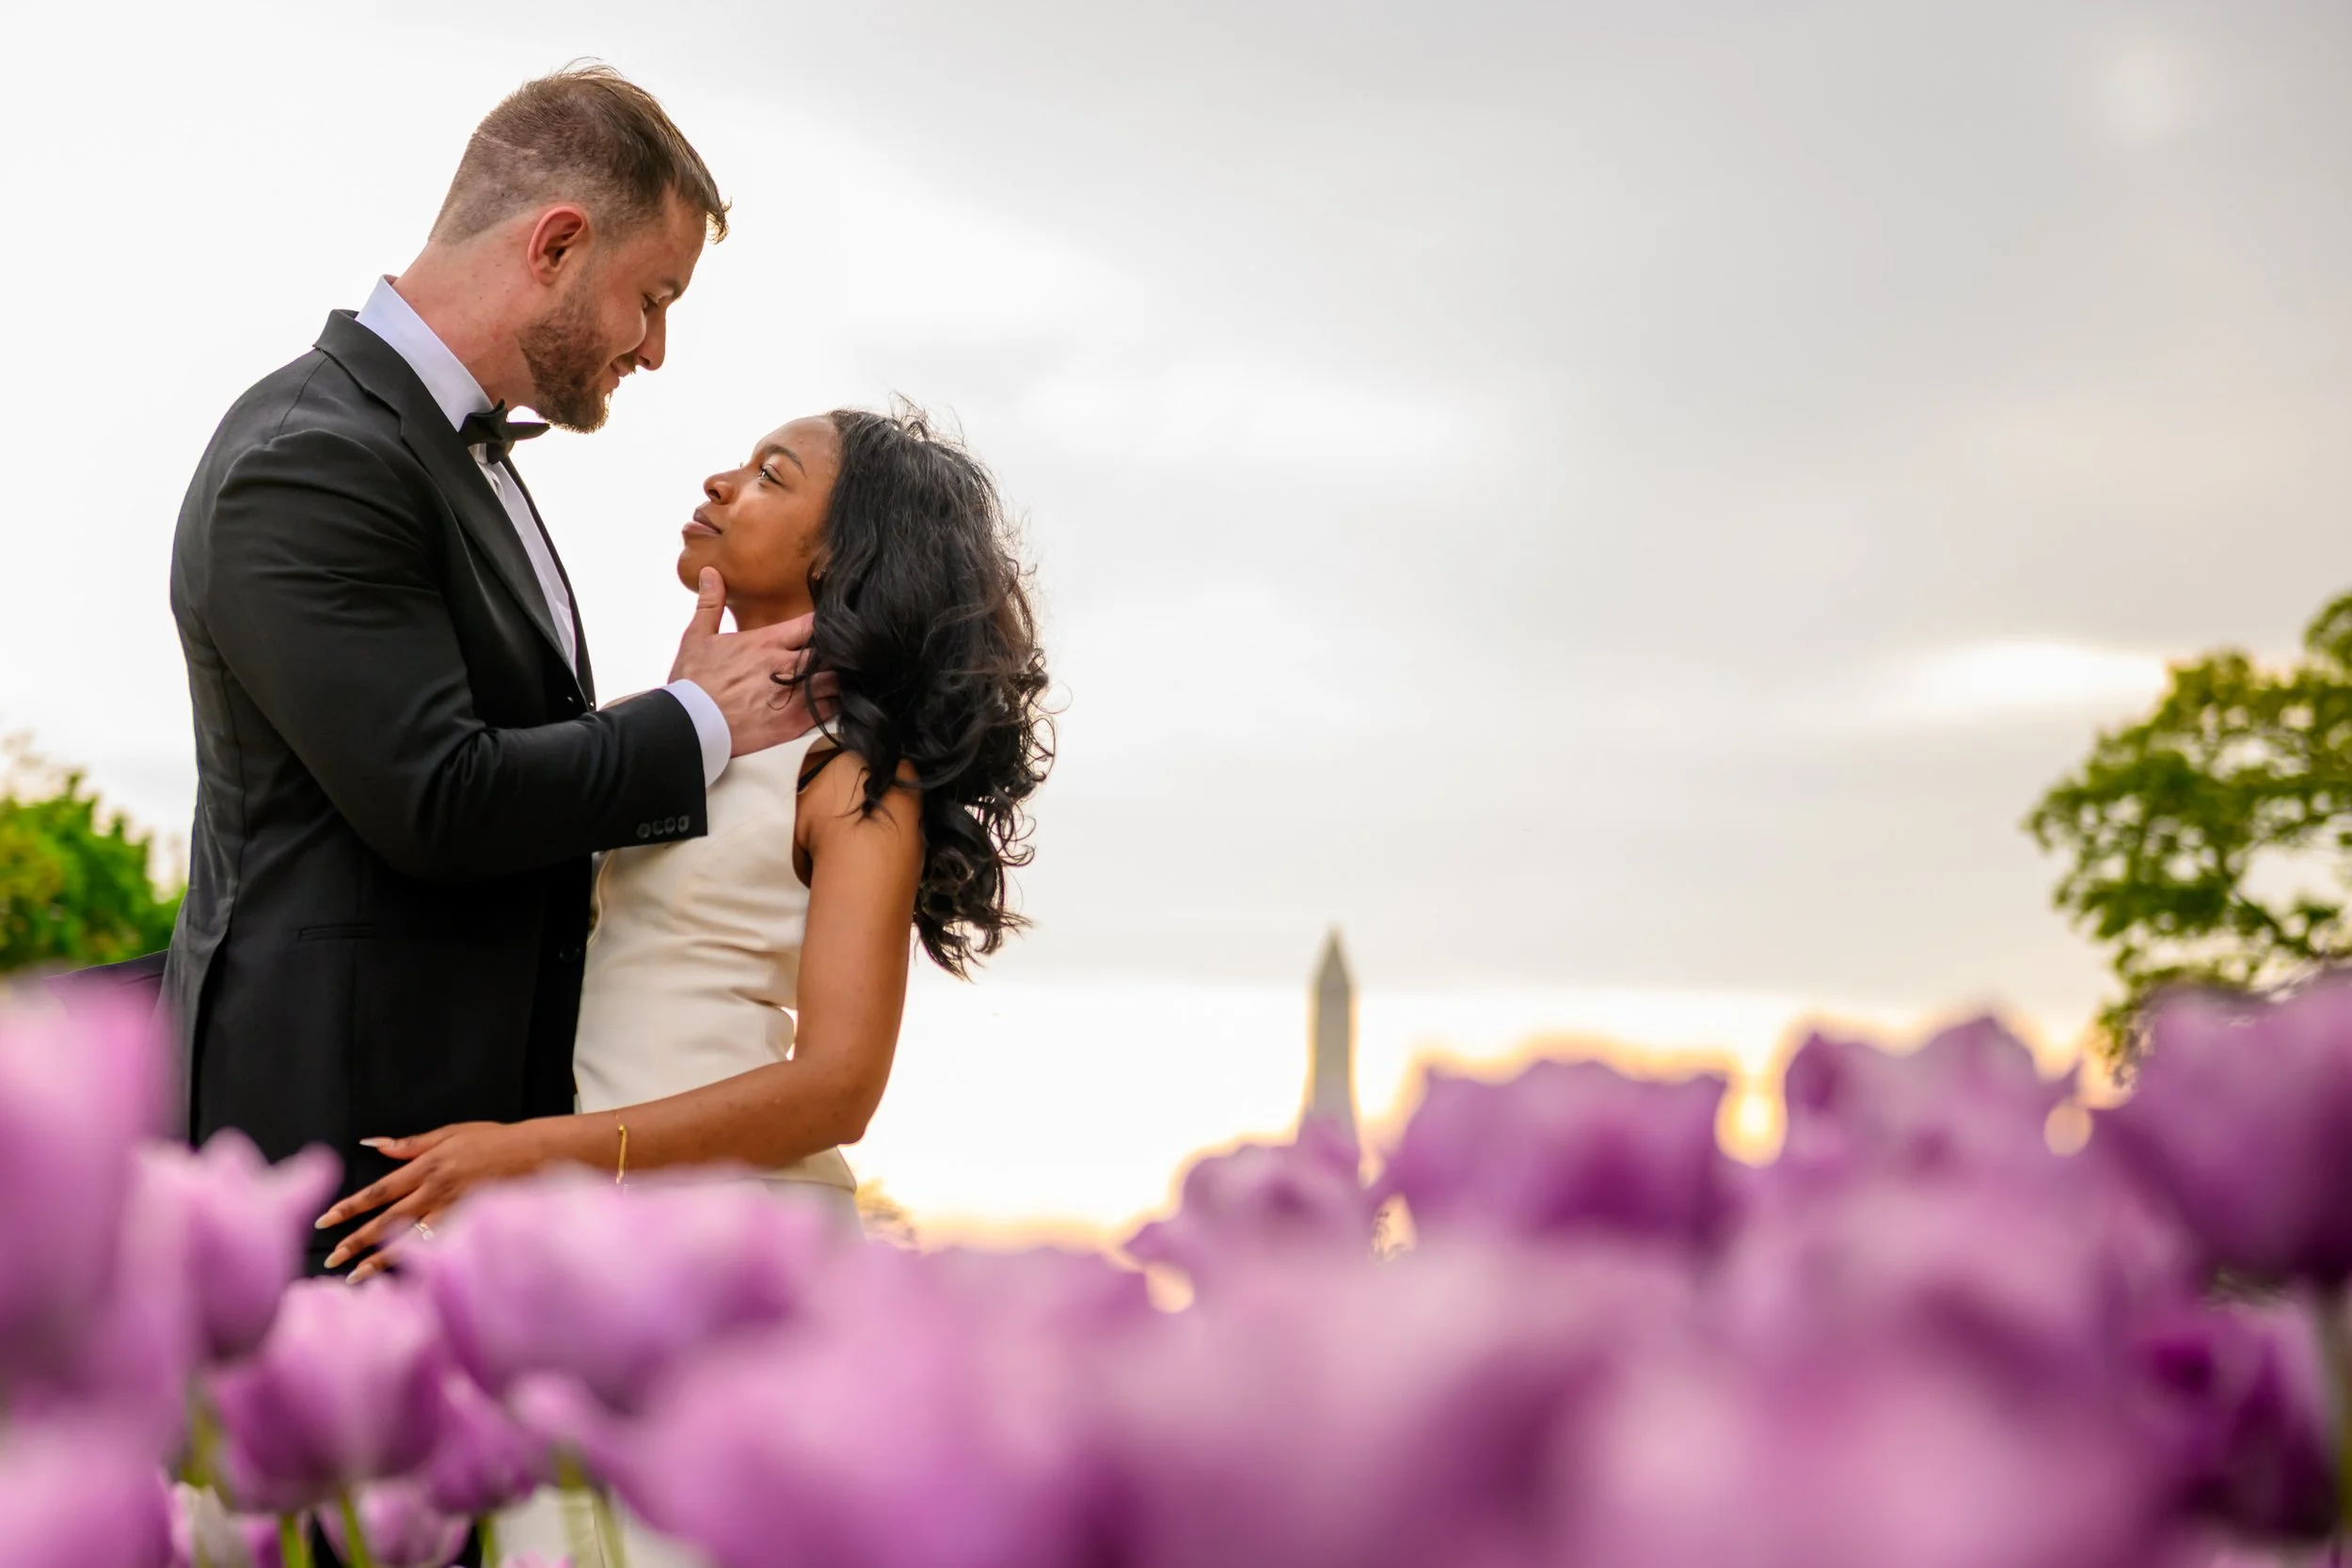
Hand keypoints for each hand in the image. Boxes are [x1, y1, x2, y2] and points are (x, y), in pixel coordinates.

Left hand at [316, 1121, 547, 1278]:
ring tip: (354, 1278)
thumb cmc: (495, 1141)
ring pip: (407, 1240)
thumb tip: (373, 1144)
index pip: (378, 1191)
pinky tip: (401, 1277)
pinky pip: (437, 1248)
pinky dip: (417, 1263)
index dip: (349, 1207)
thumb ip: (410, 1144)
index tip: (325, 1219)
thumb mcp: (451, 1133)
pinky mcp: (468, 1226)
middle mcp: (434, 1192)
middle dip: (355, 1241)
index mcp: (426, 1167)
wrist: (536, 1154)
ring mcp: (452, 1212)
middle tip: (330, 1259)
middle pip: (386, 1220)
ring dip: (378, 1260)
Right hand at [669, 569, 822, 755]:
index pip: (812, 624)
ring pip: (835, 682)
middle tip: (839, 656)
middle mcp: (784, 666)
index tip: (828, 627)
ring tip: (838, 679)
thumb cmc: (692, 682)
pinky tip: (834, 702)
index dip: (825, 624)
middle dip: (837, 653)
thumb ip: (710, 603)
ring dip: (839, 679)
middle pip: (831, 653)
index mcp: (766, 642)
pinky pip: (829, 710)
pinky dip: (836, 705)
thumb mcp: (697, 637)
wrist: (690, 725)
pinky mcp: (793, 723)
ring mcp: (792, 696)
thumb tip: (711, 573)